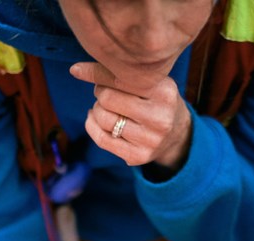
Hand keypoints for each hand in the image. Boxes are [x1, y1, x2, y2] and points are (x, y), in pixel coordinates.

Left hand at [71, 62, 191, 168]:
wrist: (177, 133)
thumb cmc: (155, 99)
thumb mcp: (149, 81)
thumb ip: (121, 72)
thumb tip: (76, 69)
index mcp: (164, 92)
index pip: (119, 78)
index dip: (94, 73)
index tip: (78, 70)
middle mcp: (160, 117)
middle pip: (108, 99)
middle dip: (99, 92)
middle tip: (104, 92)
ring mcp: (150, 140)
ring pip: (103, 119)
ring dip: (96, 109)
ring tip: (104, 106)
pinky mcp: (139, 156)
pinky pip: (101, 139)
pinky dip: (91, 125)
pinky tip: (94, 118)